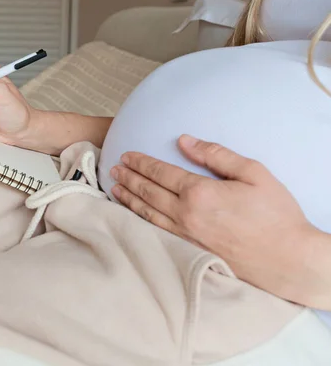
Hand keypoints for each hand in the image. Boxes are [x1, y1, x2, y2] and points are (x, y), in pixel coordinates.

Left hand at [110, 135, 329, 308]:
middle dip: (128, 177)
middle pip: (147, 192)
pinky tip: (132, 213)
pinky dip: (139, 219)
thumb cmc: (275, 215)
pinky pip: (156, 231)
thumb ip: (215, 154)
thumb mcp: (252, 173)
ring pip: (146, 213)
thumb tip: (184, 141)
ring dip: (128, 198)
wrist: (287, 260)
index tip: (126, 155)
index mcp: (199, 192)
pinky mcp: (188, 250)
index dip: (140, 162)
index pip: (160, 173)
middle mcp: (185, 214)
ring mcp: (184, 235)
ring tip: (115, 187)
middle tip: (114, 168)